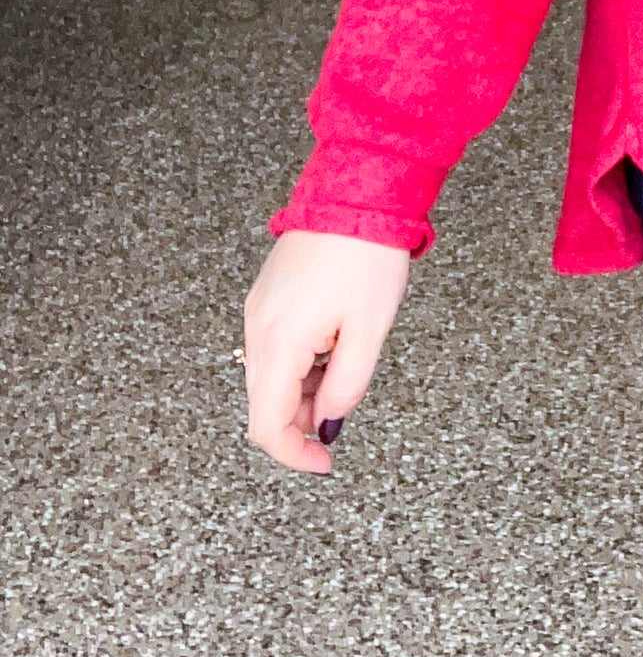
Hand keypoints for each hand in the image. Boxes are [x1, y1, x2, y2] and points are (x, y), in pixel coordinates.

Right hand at [242, 229, 411, 474]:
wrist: (355, 192)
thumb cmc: (367, 254)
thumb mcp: (370, 329)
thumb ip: (347, 385)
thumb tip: (329, 423)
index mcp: (279, 342)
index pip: (266, 425)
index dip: (293, 455)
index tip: (323, 464)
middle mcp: (258, 328)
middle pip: (264, 403)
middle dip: (301, 421)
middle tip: (342, 411)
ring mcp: (258, 309)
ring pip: (269, 376)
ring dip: (302, 390)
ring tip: (346, 362)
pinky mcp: (268, 295)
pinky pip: (275, 346)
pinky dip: (300, 362)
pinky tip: (333, 342)